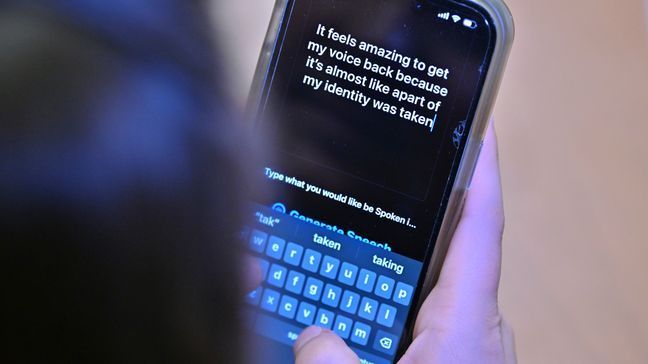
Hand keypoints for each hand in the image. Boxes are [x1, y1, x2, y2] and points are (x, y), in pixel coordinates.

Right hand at [294, 123, 514, 363]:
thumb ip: (335, 361)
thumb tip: (311, 335)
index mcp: (468, 318)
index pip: (479, 223)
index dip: (480, 169)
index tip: (477, 127)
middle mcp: (471, 320)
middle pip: (440, 246)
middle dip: (405, 217)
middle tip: (366, 183)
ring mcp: (461, 336)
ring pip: (424, 283)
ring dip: (387, 264)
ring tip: (344, 250)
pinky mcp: (449, 353)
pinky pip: (416, 313)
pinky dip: (386, 299)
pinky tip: (356, 304)